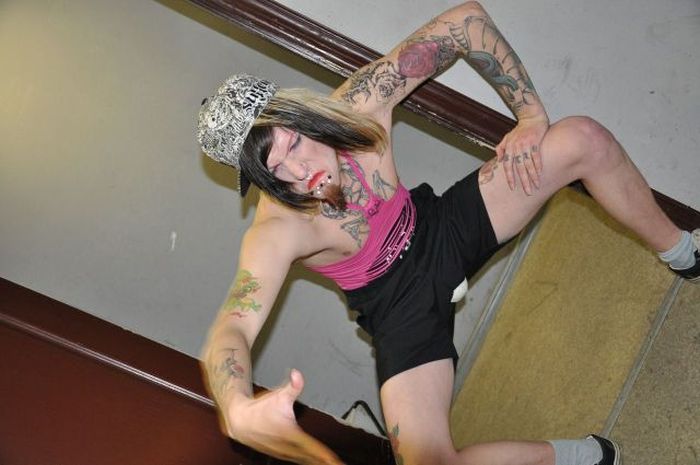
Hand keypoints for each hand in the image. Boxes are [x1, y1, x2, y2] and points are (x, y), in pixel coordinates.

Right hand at [222, 369, 343, 464]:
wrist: (240, 422)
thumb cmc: (261, 409)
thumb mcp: (278, 396)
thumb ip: (293, 386)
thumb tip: (298, 373)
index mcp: (291, 435)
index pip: (313, 448)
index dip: (326, 456)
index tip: (336, 462)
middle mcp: (289, 448)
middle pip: (312, 459)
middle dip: (326, 463)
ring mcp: (284, 453)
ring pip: (305, 461)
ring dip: (317, 463)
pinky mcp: (281, 454)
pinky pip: (299, 460)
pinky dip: (309, 462)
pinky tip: (317, 463)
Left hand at [495, 114, 548, 194]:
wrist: (531, 116)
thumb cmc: (520, 129)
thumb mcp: (507, 137)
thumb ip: (501, 148)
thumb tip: (499, 160)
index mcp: (509, 148)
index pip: (508, 166)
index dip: (510, 177)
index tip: (512, 187)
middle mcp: (516, 147)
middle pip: (519, 168)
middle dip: (523, 181)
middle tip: (528, 192)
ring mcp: (526, 145)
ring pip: (529, 164)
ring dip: (533, 176)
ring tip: (536, 185)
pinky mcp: (535, 141)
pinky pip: (537, 156)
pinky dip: (538, 165)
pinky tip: (540, 173)